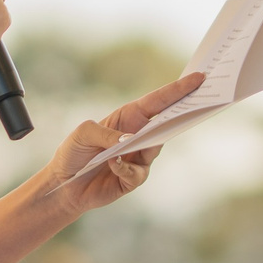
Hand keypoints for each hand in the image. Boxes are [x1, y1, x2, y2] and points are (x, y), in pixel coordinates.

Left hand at [45, 71, 205, 215]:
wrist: (64, 185)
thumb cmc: (73, 152)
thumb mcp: (83, 133)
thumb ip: (106, 134)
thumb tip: (131, 139)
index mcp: (129, 117)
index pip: (159, 101)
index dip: (179, 89)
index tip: (199, 78)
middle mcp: (138, 135)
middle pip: (166, 122)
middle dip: (182, 113)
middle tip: (198, 103)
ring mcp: (138, 158)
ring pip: (156, 148)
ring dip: (149, 144)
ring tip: (139, 139)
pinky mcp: (132, 179)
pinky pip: (137, 174)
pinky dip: (124, 168)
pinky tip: (112, 165)